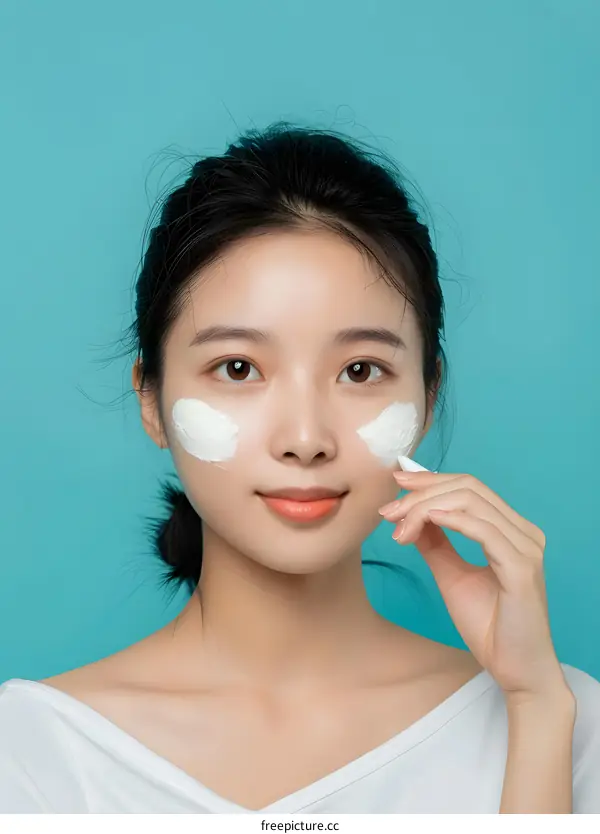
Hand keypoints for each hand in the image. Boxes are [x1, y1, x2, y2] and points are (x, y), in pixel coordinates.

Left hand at [378, 470, 570, 699]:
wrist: (515, 670)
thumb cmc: (490, 627)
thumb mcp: (451, 575)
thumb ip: (435, 543)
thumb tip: (412, 515)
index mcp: (512, 530)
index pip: (469, 487)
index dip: (431, 480)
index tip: (396, 482)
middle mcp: (523, 532)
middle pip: (468, 487)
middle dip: (422, 492)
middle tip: (389, 510)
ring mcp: (526, 547)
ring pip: (472, 502)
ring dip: (426, 507)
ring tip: (398, 525)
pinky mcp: (522, 567)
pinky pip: (484, 530)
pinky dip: (451, 520)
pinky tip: (424, 521)